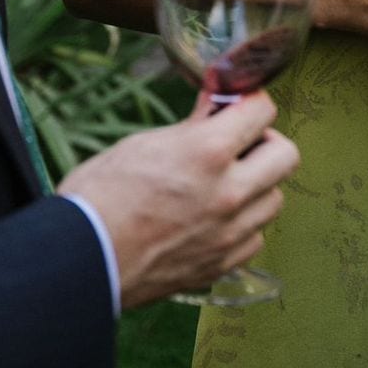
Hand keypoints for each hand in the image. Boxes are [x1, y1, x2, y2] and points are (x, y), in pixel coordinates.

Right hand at [60, 92, 299, 308]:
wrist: (80, 261)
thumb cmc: (99, 198)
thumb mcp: (143, 143)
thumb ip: (191, 126)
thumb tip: (216, 105)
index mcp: (208, 152)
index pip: (264, 109)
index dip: (251, 102)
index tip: (239, 107)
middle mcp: (229, 192)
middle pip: (286, 155)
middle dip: (266, 143)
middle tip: (239, 146)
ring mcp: (229, 232)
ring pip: (275, 199)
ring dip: (257, 187)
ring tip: (225, 184)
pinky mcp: (221, 264)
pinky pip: (255, 238)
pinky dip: (243, 226)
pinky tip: (215, 220)